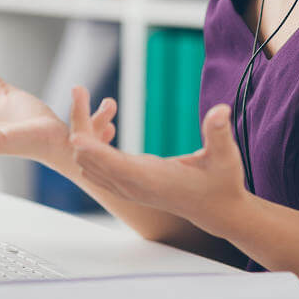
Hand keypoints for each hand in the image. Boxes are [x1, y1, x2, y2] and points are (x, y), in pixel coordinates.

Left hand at [68, 102, 247, 223]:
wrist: (217, 210)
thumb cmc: (222, 183)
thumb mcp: (226, 156)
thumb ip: (220, 133)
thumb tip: (222, 110)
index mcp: (150, 180)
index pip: (112, 165)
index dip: (92, 149)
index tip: (72, 132)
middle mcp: (132, 186)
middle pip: (89, 159)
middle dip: (80, 125)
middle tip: (78, 88)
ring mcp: (126, 187)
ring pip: (87, 162)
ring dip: (83, 133)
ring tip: (84, 96)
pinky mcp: (126, 184)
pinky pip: (95, 165)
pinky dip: (90, 144)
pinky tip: (101, 121)